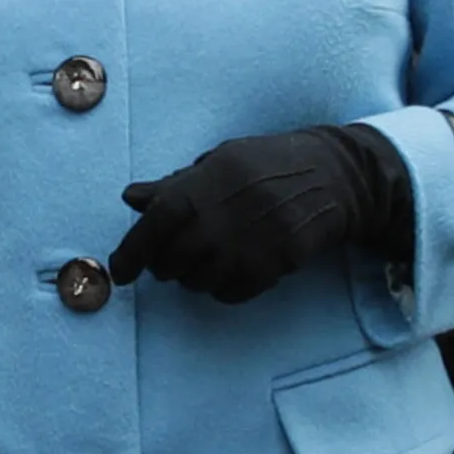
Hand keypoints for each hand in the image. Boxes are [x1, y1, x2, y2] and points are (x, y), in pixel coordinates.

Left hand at [112, 122, 407, 303]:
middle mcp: (231, 209)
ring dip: (194, 278)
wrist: (332, 176)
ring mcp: (256, 238)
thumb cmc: (267, 165)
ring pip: (200, 281)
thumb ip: (175, 184)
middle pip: (174, 257)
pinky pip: (232, 292)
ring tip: (206, 261)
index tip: (120, 271)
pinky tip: (232, 271)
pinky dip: (223, 289)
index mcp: (212, 177)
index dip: (132, 249)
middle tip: (170, 259)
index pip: (160, 217)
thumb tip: (130, 197)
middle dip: (164, 265)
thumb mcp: (220, 160)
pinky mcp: (279, 261)